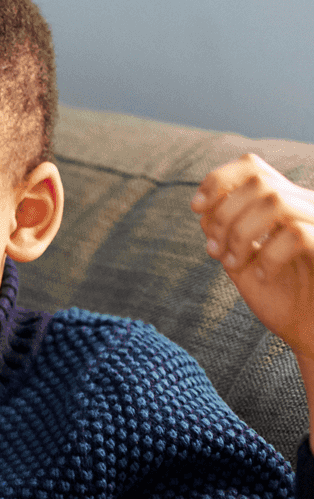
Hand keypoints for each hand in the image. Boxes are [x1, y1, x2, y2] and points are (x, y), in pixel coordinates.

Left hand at [194, 154, 313, 357]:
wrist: (312, 331)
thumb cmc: (281, 298)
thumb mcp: (243, 260)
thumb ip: (224, 232)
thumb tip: (203, 209)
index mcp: (285, 205)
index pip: (251, 167)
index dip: (218, 180)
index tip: (195, 208)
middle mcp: (307, 208)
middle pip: (258, 181)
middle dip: (224, 213)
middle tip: (214, 249)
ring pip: (275, 202)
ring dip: (241, 233)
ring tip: (233, 264)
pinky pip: (297, 235)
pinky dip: (269, 256)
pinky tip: (262, 277)